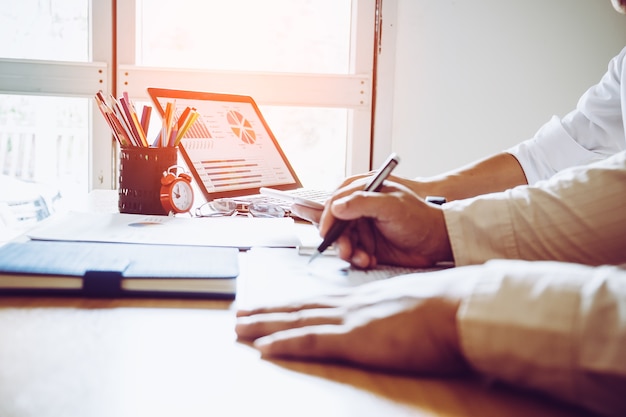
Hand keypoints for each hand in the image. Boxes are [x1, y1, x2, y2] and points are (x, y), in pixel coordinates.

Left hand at [236, 267, 476, 374]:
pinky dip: (286, 343)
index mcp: (362, 299)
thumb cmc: (442, 308)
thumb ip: (391, 312)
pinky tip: (265, 347)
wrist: (458, 306)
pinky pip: (313, 342)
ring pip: (297, 321)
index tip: (271, 305)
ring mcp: (350, 321)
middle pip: (299, 308)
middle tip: (240, 313)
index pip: (317, 301)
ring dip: (265, 325)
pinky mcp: (356, 339)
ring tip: (239, 327)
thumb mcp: (409, 306)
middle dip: (267, 312)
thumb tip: (386, 320)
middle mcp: (349, 305)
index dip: (290, 304)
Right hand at [319, 180, 451, 268]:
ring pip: (344, 240)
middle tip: (345, 251)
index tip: (327, 232)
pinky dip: (358, 259)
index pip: (337, 201)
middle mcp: (362, 209)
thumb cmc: (419, 219)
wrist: (437, 242)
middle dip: (339, 239)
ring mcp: (365, 228)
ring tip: (363, 260)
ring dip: (349, 251)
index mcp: (366, 192)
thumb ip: (363, 203)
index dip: (329, 216)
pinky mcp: (369, 245)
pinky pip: (354, 253)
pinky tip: (370, 261)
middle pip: (337, 223)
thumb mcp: (391, 206)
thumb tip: (336, 207)